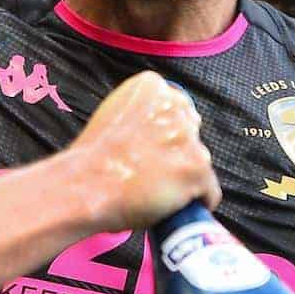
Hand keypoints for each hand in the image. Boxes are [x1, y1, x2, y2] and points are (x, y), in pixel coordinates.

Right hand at [69, 71, 220, 230]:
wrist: (84, 186)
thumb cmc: (90, 159)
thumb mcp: (112, 115)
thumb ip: (139, 114)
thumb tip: (156, 132)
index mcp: (152, 87)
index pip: (177, 109)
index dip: (165, 133)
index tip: (152, 149)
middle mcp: (175, 106)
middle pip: (191, 133)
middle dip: (177, 151)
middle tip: (154, 171)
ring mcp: (188, 138)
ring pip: (200, 162)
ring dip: (185, 177)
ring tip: (158, 191)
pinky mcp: (197, 169)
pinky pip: (209, 192)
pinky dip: (198, 201)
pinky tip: (176, 207)